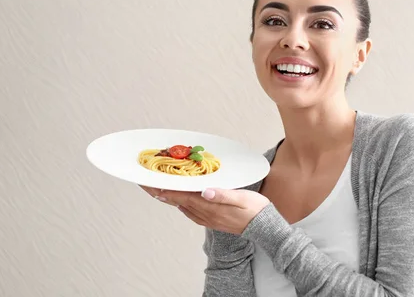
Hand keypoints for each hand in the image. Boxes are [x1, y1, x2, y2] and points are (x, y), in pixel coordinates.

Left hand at [149, 187, 269, 234]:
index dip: (166, 190)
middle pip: (179, 203)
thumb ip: (223, 195)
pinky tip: (182, 202)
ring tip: (160, 190)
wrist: (266, 228)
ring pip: (184, 207)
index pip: (183, 197)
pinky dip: (182, 205)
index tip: (152, 184)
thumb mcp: (242, 198)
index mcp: (211, 207)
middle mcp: (207, 215)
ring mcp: (209, 219)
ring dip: (171, 199)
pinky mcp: (214, 221)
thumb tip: (205, 191)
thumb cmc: (256, 210)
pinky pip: (192, 213)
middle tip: (147, 185)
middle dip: (162, 193)